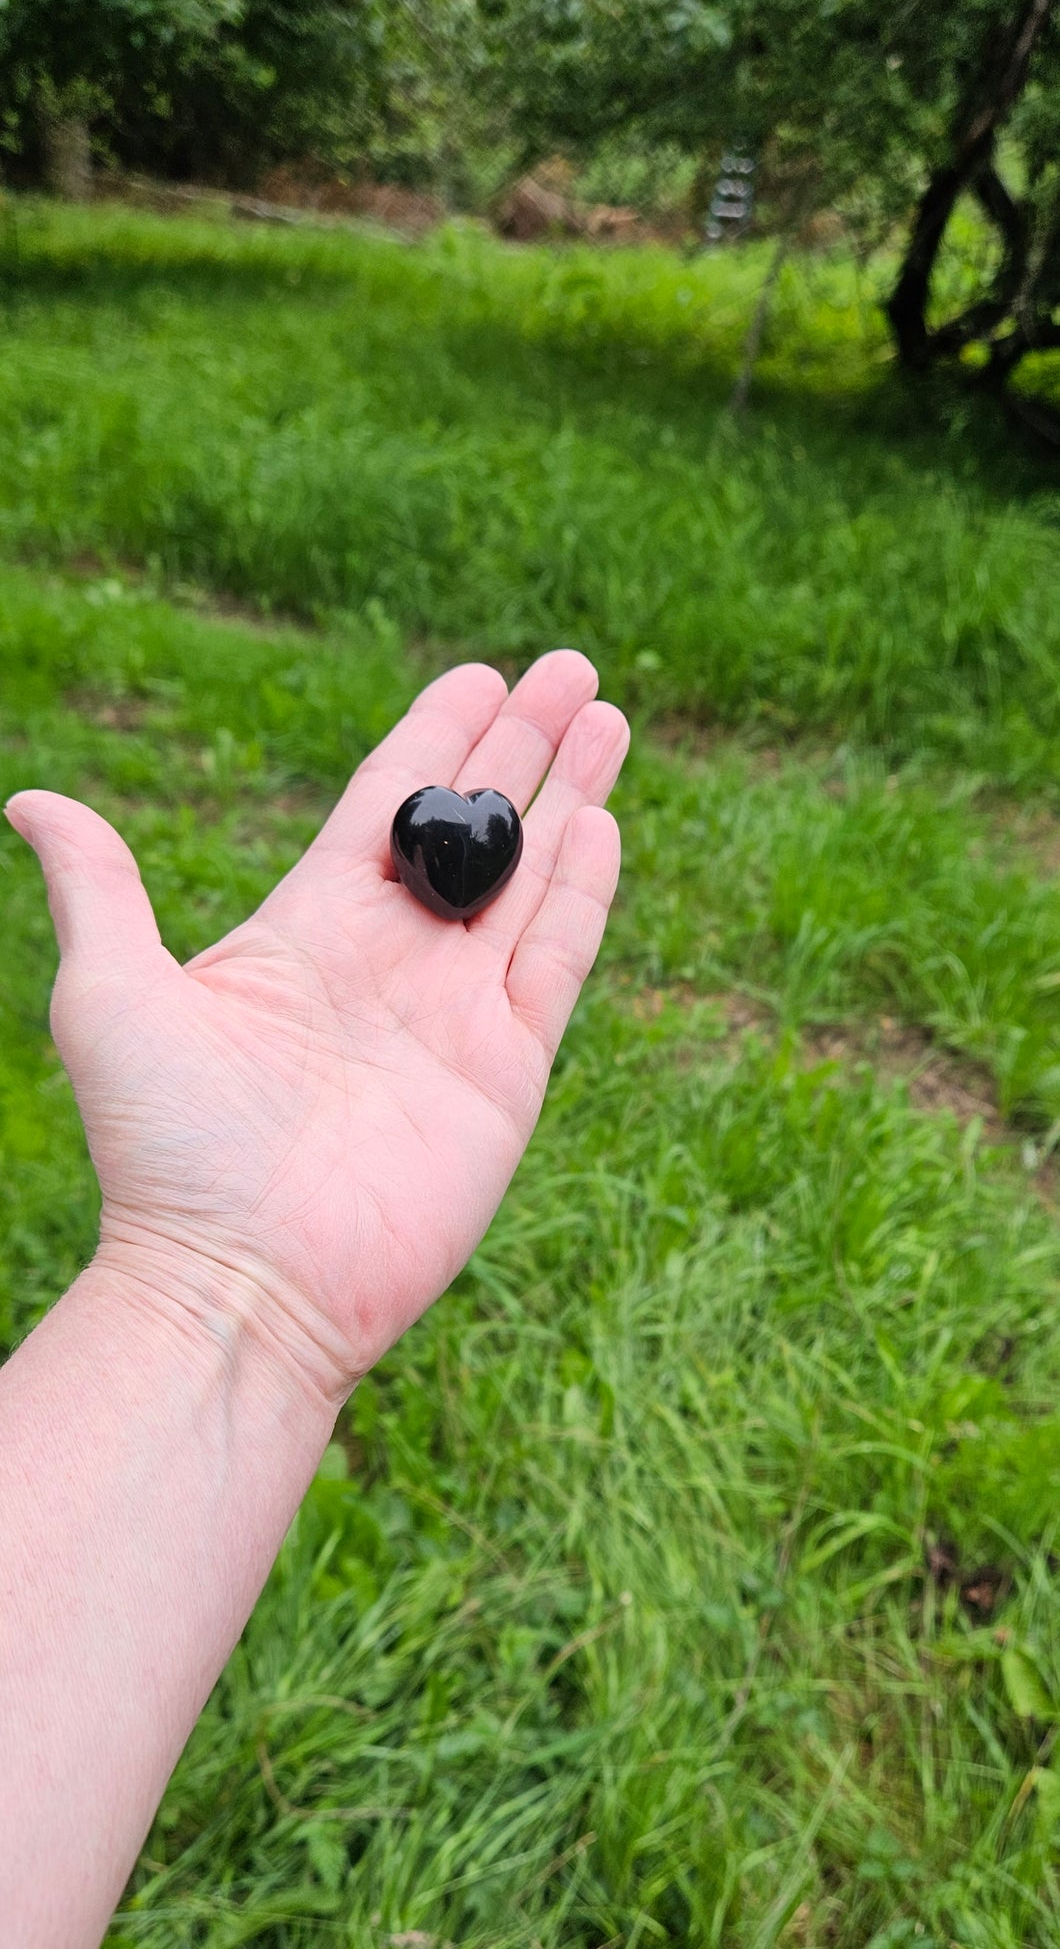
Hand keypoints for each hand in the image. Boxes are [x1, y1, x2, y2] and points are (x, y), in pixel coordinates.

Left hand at [5, 653, 627, 1399]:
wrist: (239, 1280)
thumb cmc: (164, 1146)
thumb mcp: (110, 994)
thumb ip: (98, 887)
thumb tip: (32, 799)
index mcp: (306, 928)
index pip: (383, 805)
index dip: (434, 737)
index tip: (478, 674)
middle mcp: (387, 962)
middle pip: (471, 827)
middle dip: (521, 745)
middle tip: (569, 667)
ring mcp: (452, 1016)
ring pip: (528, 879)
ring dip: (571, 795)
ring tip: (607, 716)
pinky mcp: (504, 1073)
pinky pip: (554, 963)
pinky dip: (582, 892)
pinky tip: (602, 821)